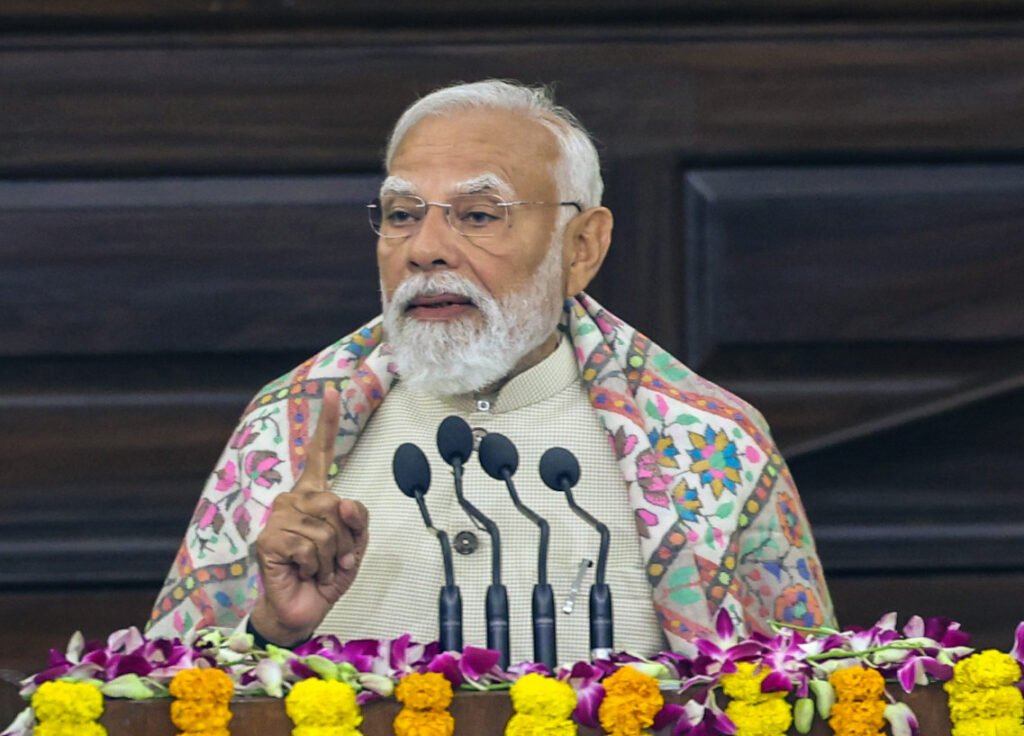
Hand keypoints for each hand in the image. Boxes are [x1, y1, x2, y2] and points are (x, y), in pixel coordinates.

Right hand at [251, 385, 368, 645]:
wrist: (302, 611)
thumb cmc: (325, 577)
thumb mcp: (354, 546)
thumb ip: (357, 520)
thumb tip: (342, 499)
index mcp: (314, 496)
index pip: (320, 455)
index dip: (326, 423)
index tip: (332, 391)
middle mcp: (293, 500)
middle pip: (336, 504)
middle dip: (345, 539)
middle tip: (332, 559)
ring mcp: (278, 518)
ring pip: (326, 527)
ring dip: (331, 557)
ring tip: (316, 568)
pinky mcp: (268, 539)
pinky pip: (311, 545)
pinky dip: (317, 565)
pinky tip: (302, 572)